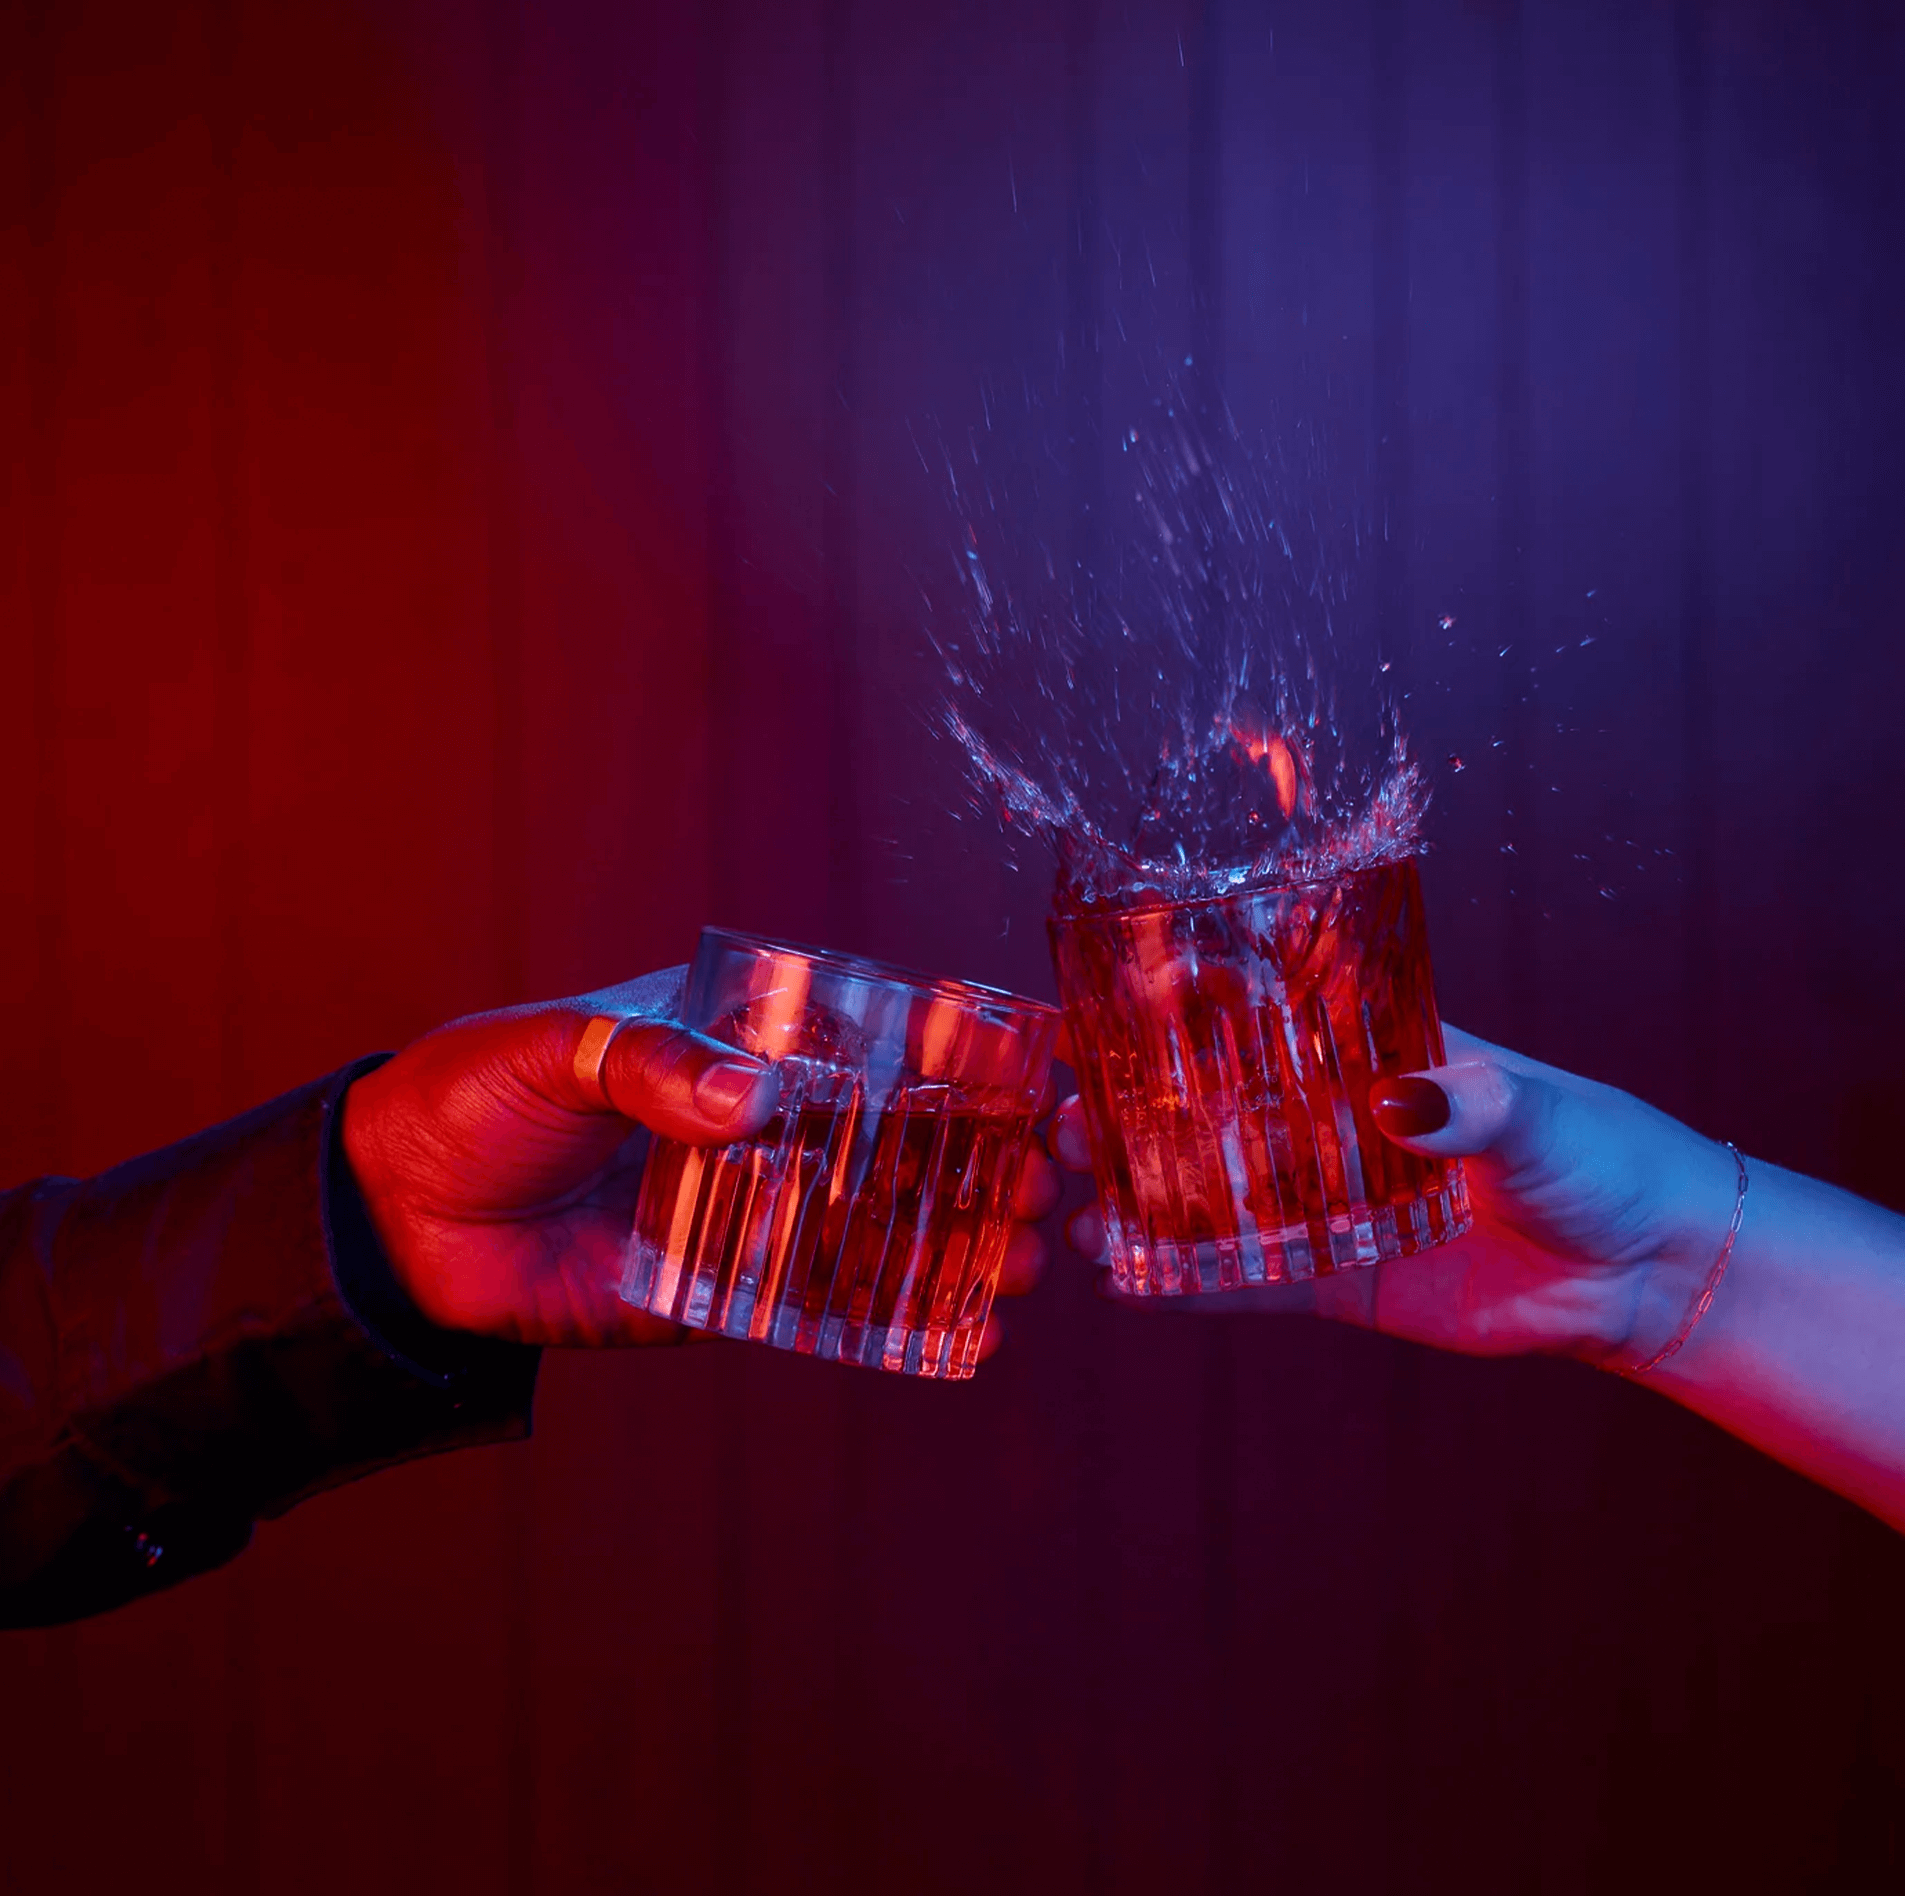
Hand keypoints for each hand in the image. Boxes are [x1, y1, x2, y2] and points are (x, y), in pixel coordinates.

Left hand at [344, 966, 1062, 1349]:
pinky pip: (822, 1305)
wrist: (393, 1223)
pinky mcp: (721, 1293)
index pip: (869, 1035)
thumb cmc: (473, 1099)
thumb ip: (647, 1061)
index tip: (1038, 1070)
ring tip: (1028, 1253)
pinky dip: (896, 1319)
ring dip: (965, 1236)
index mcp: (737, 1042)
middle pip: (902, 1134)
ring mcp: (749, 1211)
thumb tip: (743, 1099)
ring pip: (881, 1222)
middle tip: (1051, 1174)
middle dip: (989, 1152)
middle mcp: (761, 1125)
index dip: (961, 1049)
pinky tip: (968, 1330)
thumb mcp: (557, 1049)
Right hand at [1054, 1025, 1742, 1368]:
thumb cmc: (1595, 1153)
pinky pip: (1245, 1283)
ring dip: (1134, 1201)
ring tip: (1073, 1214)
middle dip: (1123, 1116)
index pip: (1248, 1017)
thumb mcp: (1535, 1114)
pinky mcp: (1336, 1278)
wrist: (1642, 1265)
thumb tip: (1401, 1103)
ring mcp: (1324, 1201)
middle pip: (1200, 1109)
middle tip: (1058, 1130)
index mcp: (1362, 1054)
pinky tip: (1120, 1284)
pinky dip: (1184, 1285)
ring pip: (1207, 1196)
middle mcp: (1326, 1122)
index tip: (1091, 1011)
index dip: (1165, 1012)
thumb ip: (1470, 1103)